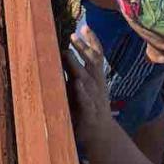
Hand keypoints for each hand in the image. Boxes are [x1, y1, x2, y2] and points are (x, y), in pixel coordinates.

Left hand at [65, 26, 114, 151]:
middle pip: (91, 63)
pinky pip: (85, 101)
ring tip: (67, 54)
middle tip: (72, 36)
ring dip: (77, 66)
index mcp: (95, 76)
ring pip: (86, 79)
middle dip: (82, 49)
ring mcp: (93, 98)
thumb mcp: (85, 84)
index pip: (96, 55)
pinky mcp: (88, 112)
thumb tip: (62, 48)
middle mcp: (95, 84)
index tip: (84, 27)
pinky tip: (76, 85)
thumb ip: (74, 67)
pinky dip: (82, 92)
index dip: (92, 41)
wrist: (100, 135)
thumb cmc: (88, 105)